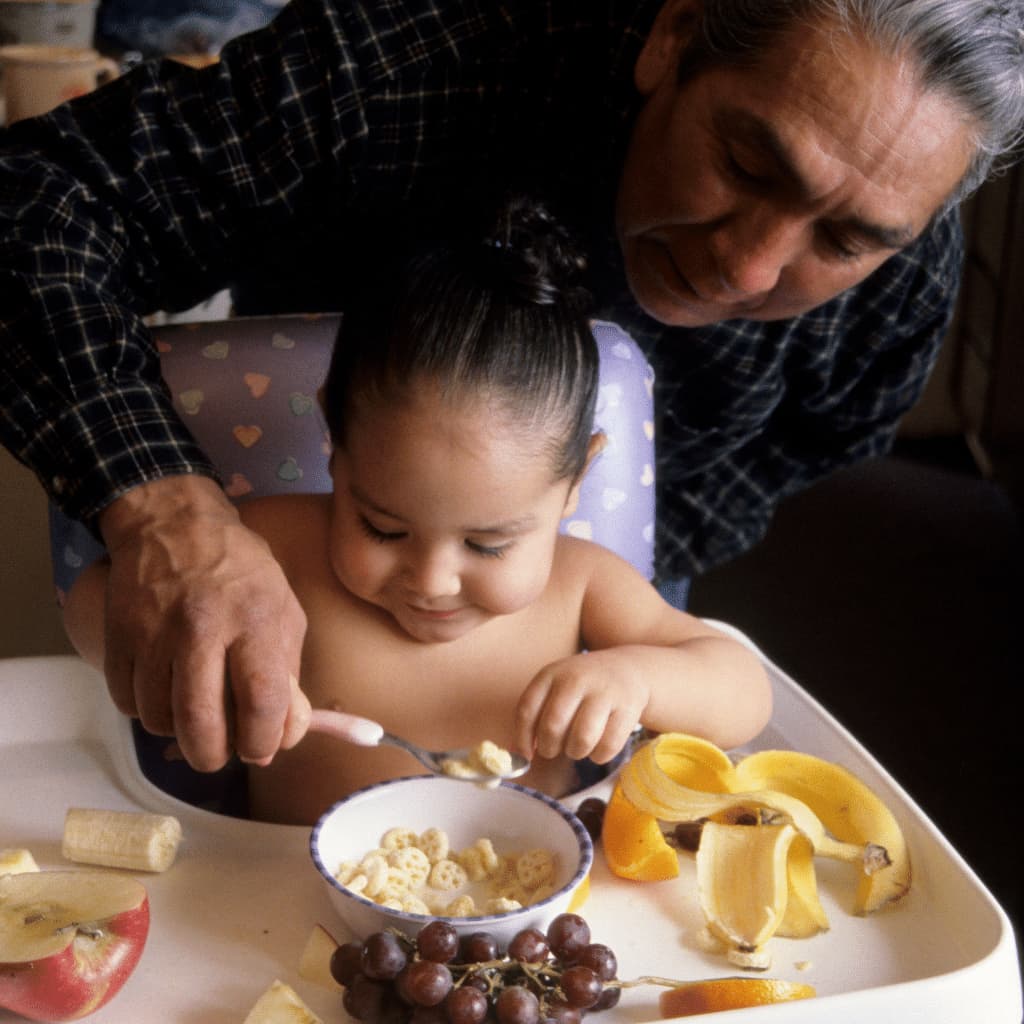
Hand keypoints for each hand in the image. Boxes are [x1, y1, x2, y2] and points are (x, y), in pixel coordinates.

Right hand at [99, 475, 309, 770]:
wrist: (175, 526)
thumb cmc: (241, 572)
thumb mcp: (284, 611)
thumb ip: (289, 675)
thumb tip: (285, 736)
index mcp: (255, 619)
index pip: (262, 702)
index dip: (264, 739)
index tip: (261, 747)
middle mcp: (202, 627)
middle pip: (200, 724)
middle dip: (214, 755)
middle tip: (221, 751)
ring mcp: (154, 633)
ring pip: (158, 719)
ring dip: (178, 731)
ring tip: (193, 709)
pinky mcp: (118, 638)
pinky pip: (127, 703)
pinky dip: (147, 709)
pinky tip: (165, 690)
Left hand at [515, 649, 649, 763]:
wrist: (629, 669)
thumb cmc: (583, 686)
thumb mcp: (556, 687)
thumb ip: (535, 715)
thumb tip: (517, 755)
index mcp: (552, 673)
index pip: (527, 710)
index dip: (523, 738)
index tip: (527, 754)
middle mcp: (577, 679)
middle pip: (552, 726)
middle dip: (549, 748)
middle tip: (554, 749)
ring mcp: (604, 692)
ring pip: (581, 739)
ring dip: (575, 753)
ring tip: (577, 747)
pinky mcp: (628, 708)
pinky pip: (608, 746)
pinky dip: (599, 756)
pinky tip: (598, 748)